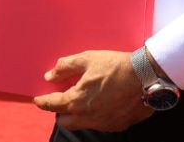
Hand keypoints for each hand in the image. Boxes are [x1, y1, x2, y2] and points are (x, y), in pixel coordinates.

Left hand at [33, 50, 150, 131]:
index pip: (52, 105)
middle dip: (59, 111)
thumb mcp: (87, 59)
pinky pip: (99, 124)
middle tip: (62, 98)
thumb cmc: (115, 66)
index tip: (37, 100)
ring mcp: (103, 124)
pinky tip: (100, 104)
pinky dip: (94, 116)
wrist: (145, 78)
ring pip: (81, 124)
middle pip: (64, 120)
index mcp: (77, 100)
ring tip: (82, 100)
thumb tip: (50, 76)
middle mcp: (87, 117)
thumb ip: (65, 67)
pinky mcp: (117, 126)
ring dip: (77, 115)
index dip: (43, 101)